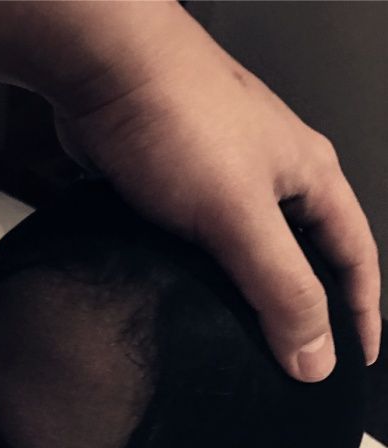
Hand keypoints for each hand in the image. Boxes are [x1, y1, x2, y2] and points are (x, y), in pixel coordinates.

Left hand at [49, 1, 380, 381]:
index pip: (355, 257)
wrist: (102, 69)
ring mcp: (221, 180)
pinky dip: (202, 278)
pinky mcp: (175, 188)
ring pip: (249, 253)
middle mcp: (272, 177)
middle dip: (305, 308)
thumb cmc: (177, 119)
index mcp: (309, 177)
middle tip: (296, 359)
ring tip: (241, 342)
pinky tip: (187, 303)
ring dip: (249, 296)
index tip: (357, 359)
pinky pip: (201, 245)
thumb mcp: (240, 216)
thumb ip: (281, 288)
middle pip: (305, 256)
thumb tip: (316, 357)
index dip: (362, 311)